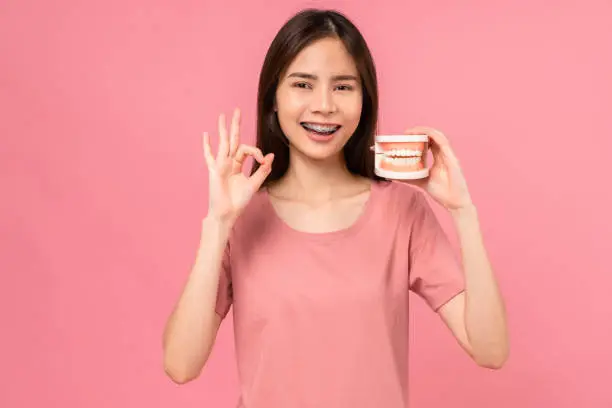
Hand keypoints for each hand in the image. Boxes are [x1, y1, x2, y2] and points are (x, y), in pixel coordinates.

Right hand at [203, 108, 273, 224]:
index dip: (257, 152)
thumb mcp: (254, 184)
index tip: (263, 160)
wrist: (228, 213)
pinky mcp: (214, 171)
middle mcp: (228, 162)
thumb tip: (271, 156)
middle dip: (235, 125)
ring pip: (222, 143)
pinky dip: (207, 146)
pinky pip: (210, 156)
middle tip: (237, 110)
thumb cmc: (239, 201)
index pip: (246, 149)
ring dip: (223, 130)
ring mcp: (220, 165)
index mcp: (238, 165)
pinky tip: (206, 135)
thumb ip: (262, 170)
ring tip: (223, 116)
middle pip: (233, 140)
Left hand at [403, 126, 472, 210]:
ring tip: (412, 131)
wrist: (454, 203)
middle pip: (432, 137)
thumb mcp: (421, 181)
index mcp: (439, 158)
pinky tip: (424, 134)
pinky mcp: (452, 159)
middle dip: (419, 132)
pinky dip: (433, 136)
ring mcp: (449, 155)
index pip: (429, 142)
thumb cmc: (442, 192)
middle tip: (405, 133)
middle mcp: (444, 154)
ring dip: (425, 131)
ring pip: (438, 136)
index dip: (418, 136)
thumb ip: (410, 177)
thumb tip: (393, 175)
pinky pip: (443, 142)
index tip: (405, 136)